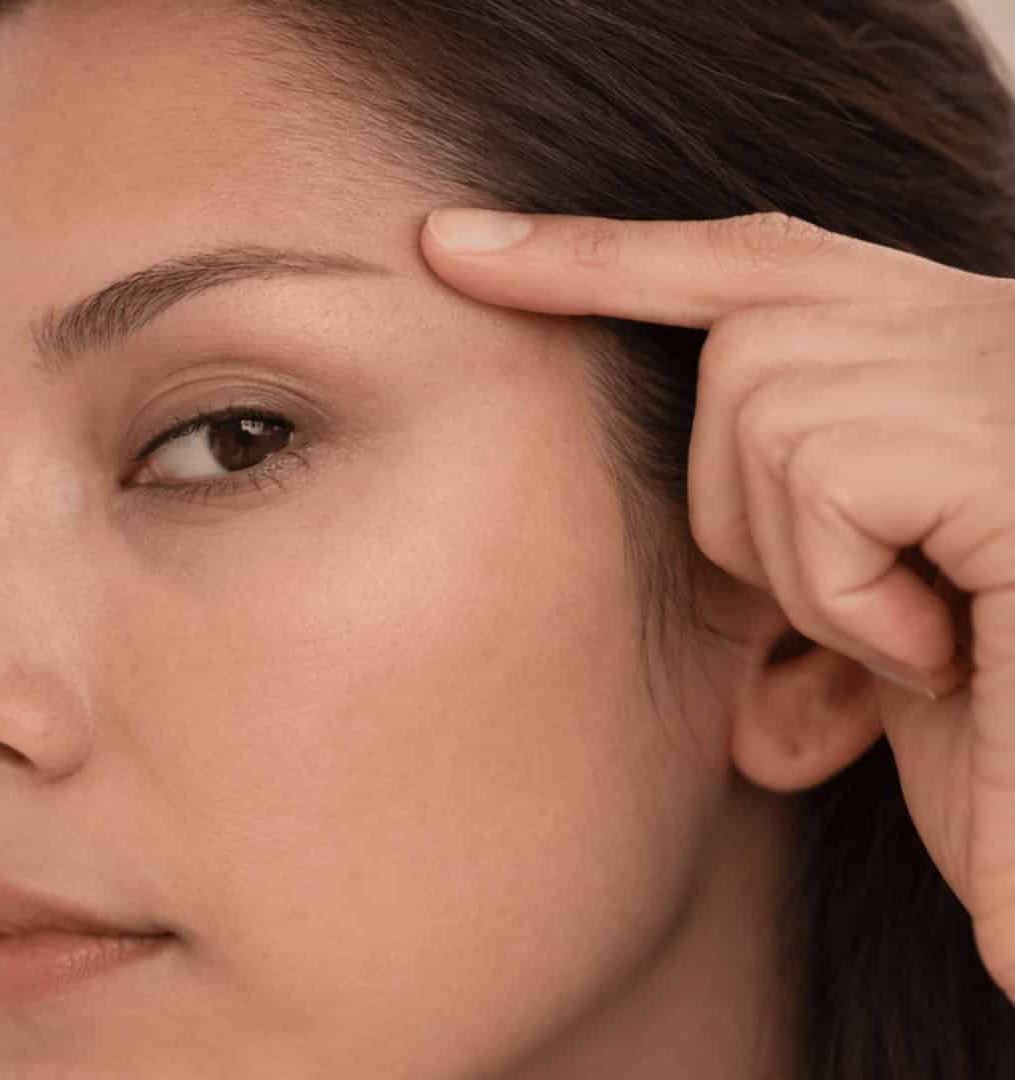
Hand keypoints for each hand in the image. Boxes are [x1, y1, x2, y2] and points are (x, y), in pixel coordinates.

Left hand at [421, 208, 1014, 996]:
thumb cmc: (987, 739)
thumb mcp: (857, 622)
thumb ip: (765, 530)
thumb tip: (612, 494)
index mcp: (948, 349)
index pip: (755, 262)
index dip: (604, 256)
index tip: (453, 248)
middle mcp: (990, 327)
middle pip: (738, 356)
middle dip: (749, 516)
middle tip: (879, 624)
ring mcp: (1003, 370)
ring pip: (763, 412)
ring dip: (812, 572)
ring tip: (930, 642)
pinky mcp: (1006, 440)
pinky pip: (822, 477)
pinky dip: (850, 594)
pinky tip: (948, 650)